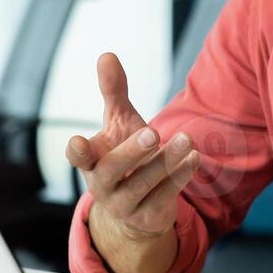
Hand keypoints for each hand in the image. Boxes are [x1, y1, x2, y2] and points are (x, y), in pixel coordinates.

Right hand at [65, 52, 199, 239]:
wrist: (140, 205)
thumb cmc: (125, 154)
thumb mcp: (119, 122)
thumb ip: (113, 92)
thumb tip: (107, 55)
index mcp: (91, 161)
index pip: (77, 157)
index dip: (77, 151)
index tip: (79, 142)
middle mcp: (102, 185)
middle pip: (112, 169)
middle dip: (132, 152)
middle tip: (153, 132)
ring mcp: (123, 204)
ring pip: (143, 183)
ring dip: (167, 161)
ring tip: (188, 138)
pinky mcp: (147, 217)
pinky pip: (164, 197)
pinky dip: (180, 176)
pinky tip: (195, 157)